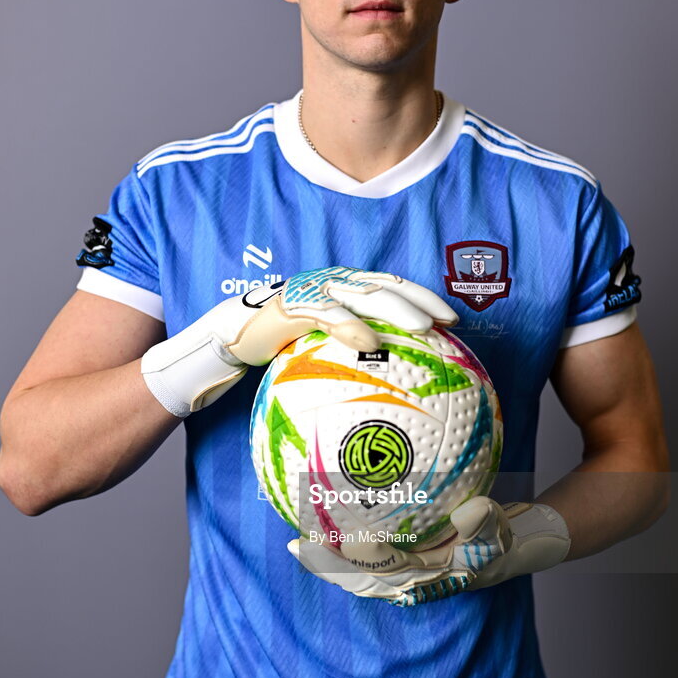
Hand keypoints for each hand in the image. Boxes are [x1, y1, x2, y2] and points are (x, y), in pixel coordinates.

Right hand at [141, 265, 456, 417]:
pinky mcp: (288, 304)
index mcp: (341, 291)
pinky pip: (325, 315)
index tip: (452, 319)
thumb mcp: (317, 354)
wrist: (225, 344)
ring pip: (360, 295)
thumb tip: (387, 393)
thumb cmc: (274, 353)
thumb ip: (347, 358)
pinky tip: (370, 343)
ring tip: (420, 328)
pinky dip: (349, 326)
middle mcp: (329, 284)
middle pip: (382, 287)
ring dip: (393, 310)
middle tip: (448, 321)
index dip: (422, 298)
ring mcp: (309, 291)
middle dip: (417, 300)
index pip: (389, 288)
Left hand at [287, 498, 570, 605]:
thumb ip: (488, 523)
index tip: (326, 547)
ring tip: (304, 534)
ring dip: (335, 556)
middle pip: (363, 576)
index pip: (384, 574)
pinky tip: (337, 513)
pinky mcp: (413, 554)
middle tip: (296, 545)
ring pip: (364, 567)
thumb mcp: (505, 533)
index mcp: (430, 577)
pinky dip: (354, 538)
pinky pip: (377, 548)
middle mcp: (415, 577)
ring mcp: (412, 567)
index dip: (354, 565)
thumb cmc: (511, 540)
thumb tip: (470, 511)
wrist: (522, 544)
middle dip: (331, 565)